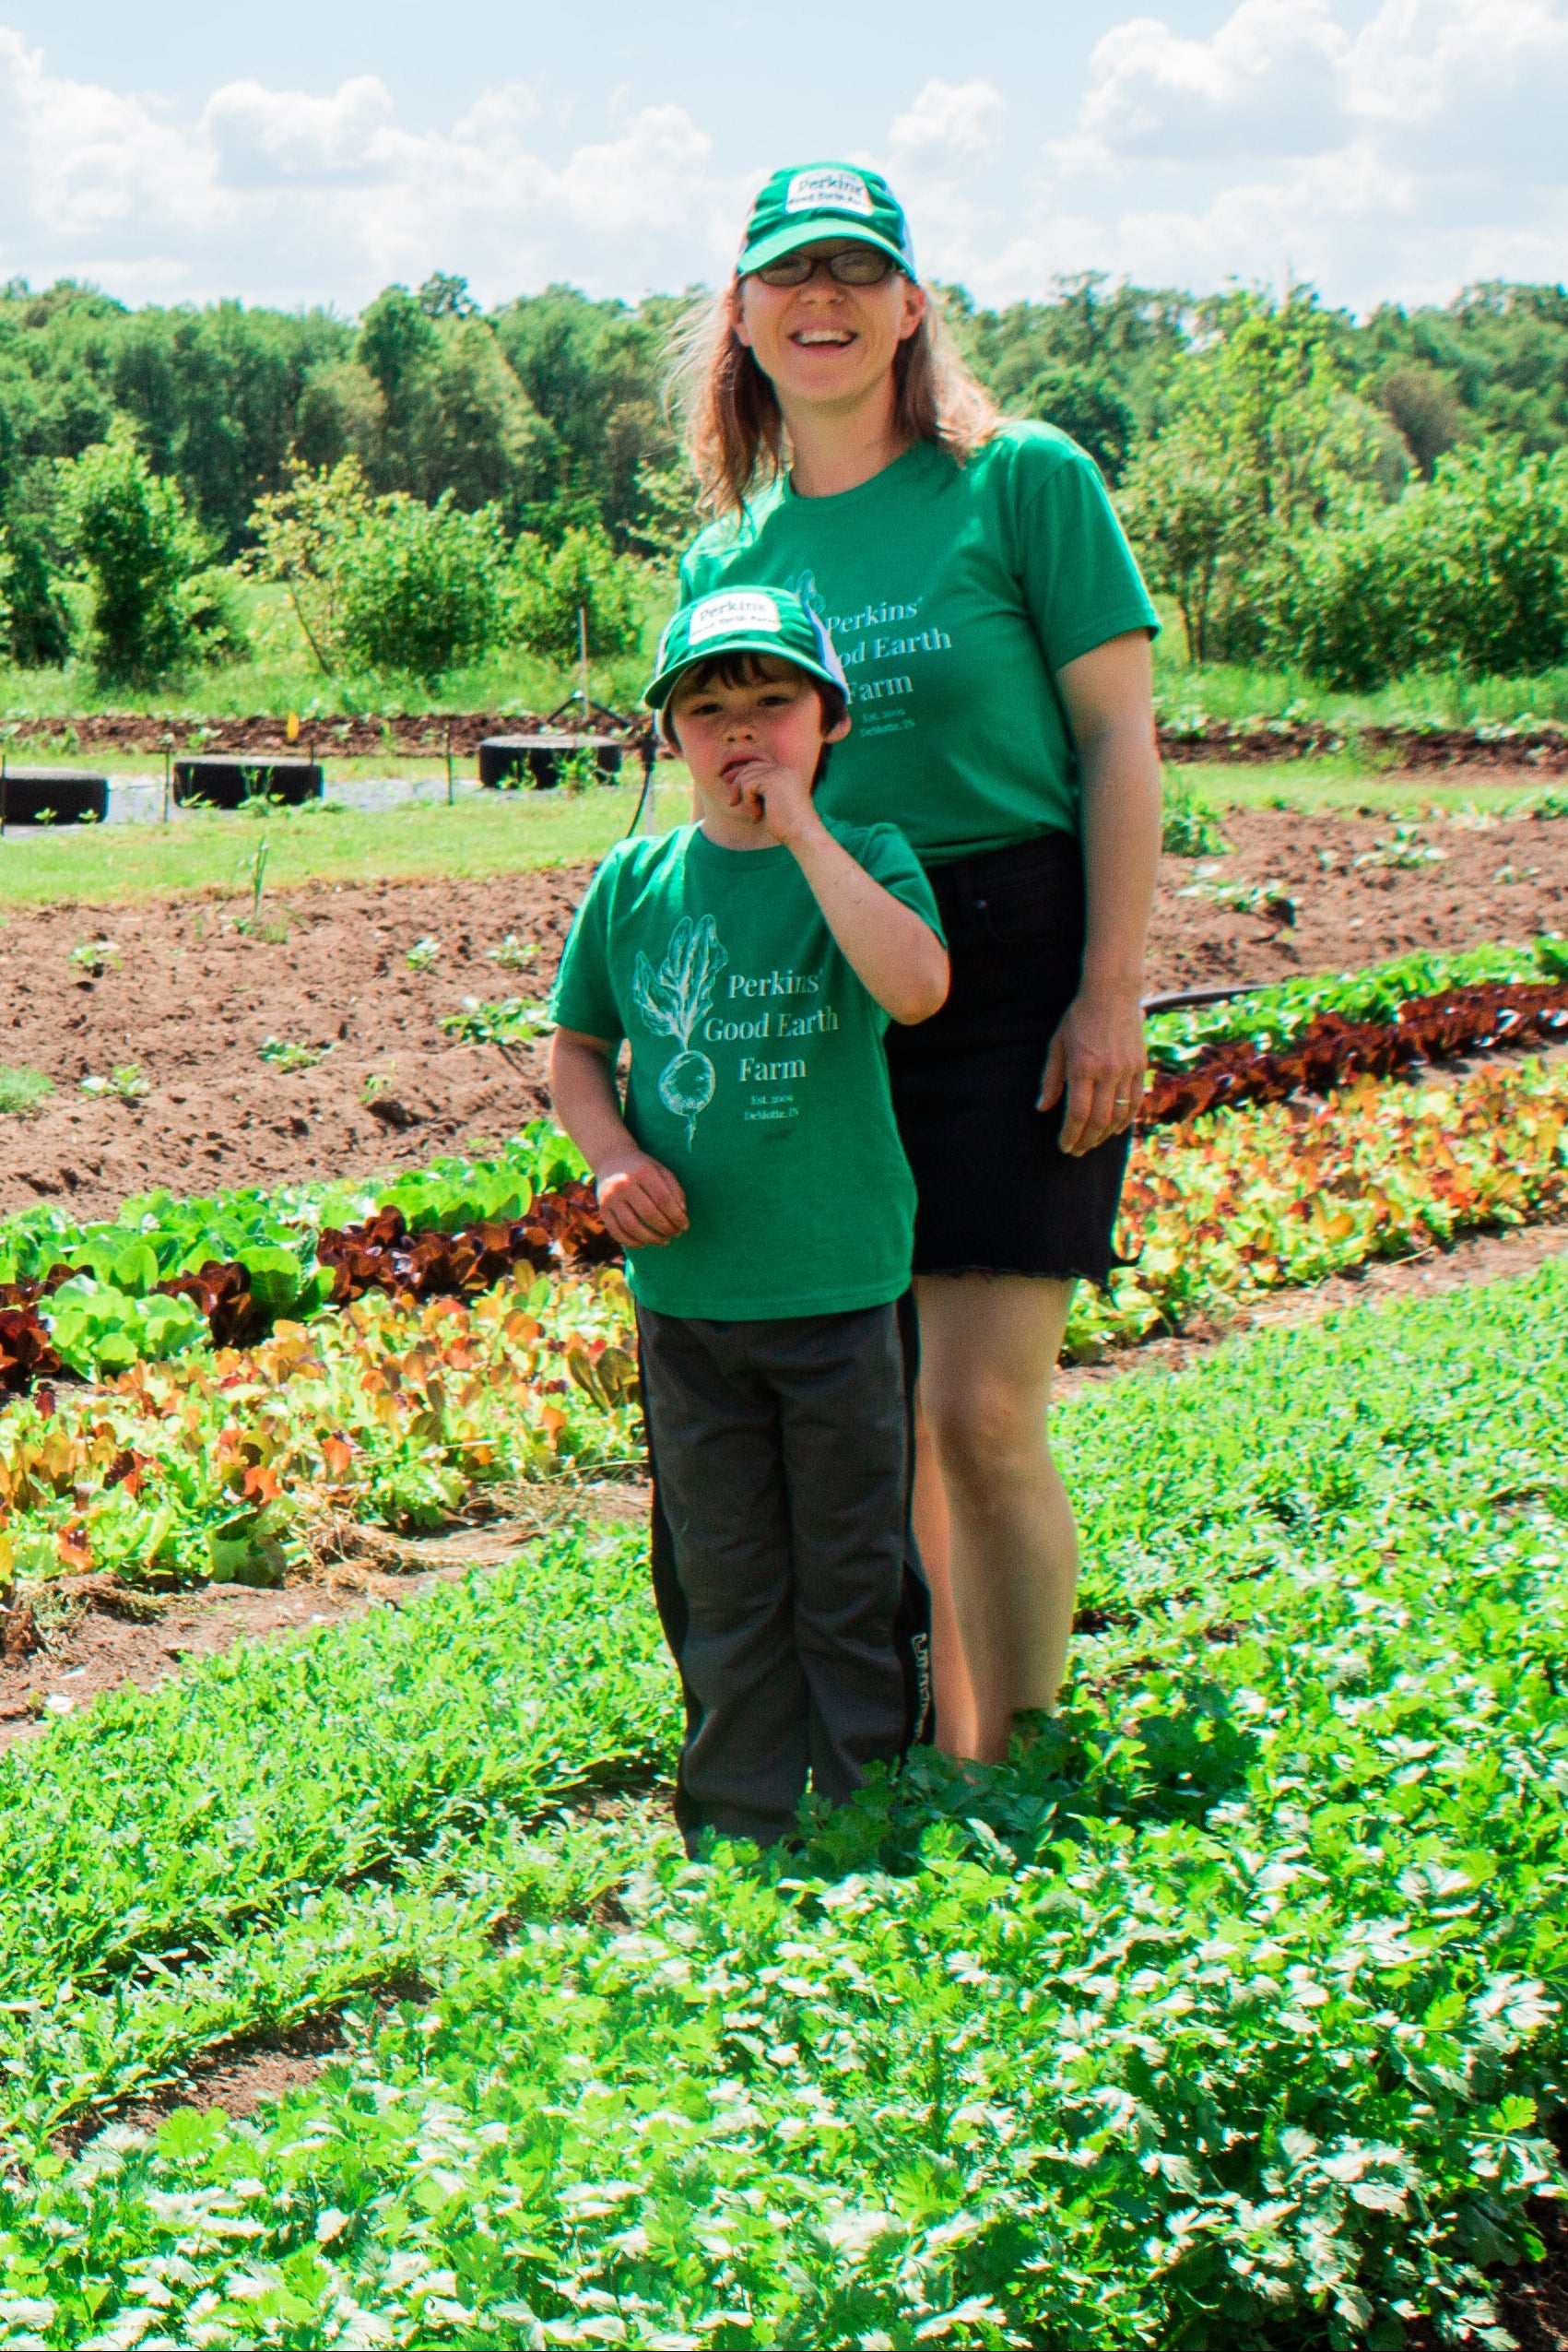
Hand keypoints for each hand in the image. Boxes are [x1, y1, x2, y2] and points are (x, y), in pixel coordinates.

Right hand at [594, 1149, 688, 1248]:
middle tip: (676, 1234)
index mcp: (643, 1172)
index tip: (685, 1225)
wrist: (611, 1160)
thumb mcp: (661, 1171)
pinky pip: (616, 1232)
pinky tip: (644, 1243)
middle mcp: (623, 1184)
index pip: (663, 1199)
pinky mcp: (602, 1210)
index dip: (676, 1216)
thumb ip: (675, 1189)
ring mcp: (610, 1198)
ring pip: (631, 1226)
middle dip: (666, 1228)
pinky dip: (631, 1242)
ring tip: (664, 1241)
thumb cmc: (643, 1169)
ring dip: (651, 1239)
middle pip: (648, 1214)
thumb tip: (682, 1213)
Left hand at [725, 756, 821, 848]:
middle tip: (733, 802)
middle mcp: (784, 769)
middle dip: (737, 784)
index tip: (736, 797)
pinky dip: (748, 803)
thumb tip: (739, 787)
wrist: (803, 835)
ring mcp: (779, 773)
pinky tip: (757, 817)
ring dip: (745, 798)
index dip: (745, 779)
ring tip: (754, 816)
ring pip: (746, 776)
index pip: (759, 767)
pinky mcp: (772, 781)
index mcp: (789, 773)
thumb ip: (763, 793)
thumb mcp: (776, 805)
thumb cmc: (790, 828)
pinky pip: (747, 786)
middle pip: (750, 767)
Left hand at [1037, 987, 1145, 1155]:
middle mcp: (1107, 1071)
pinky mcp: (1140, 1066)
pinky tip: (1113, 1129)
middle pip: (1098, 1120)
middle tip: (1076, 1151)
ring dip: (1104, 1135)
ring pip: (1119, 1115)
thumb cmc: (1078, 1017)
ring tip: (1092, 1143)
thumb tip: (1042, 1108)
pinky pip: (1135, 1101)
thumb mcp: (1057, 1044)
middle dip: (1086, 1141)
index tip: (1064, 1146)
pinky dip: (1125, 1119)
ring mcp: (1126, 1069)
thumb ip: (1051, 1078)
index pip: (1077, 1113)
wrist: (1112, 993)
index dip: (1070, 1135)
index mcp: (1082, 1066)